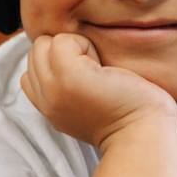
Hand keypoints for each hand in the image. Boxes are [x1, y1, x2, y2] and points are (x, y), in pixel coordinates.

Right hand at [20, 34, 176, 151]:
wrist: (145, 135)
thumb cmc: (131, 117)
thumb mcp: (88, 108)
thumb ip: (68, 89)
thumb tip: (68, 57)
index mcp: (50, 110)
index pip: (31, 73)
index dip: (57, 64)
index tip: (87, 78)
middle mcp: (46, 102)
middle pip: (36, 53)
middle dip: (65, 52)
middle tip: (96, 73)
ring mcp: (54, 89)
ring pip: (44, 44)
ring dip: (75, 47)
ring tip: (99, 71)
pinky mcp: (69, 77)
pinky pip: (63, 41)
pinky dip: (86, 45)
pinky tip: (104, 67)